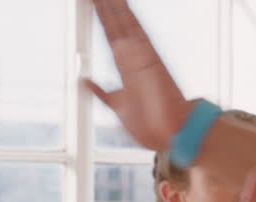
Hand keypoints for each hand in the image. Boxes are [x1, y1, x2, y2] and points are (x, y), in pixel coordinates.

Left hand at [87, 0, 192, 148]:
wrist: (170, 134)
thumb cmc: (151, 125)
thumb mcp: (116, 106)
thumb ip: (101, 92)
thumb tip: (84, 82)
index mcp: (127, 66)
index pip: (111, 33)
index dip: (102, 17)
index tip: (93, 2)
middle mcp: (134, 55)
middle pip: (115, 22)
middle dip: (104, 4)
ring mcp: (140, 53)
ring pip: (121, 20)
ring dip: (110, 4)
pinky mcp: (146, 54)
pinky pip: (132, 27)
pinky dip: (123, 11)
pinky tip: (115, 0)